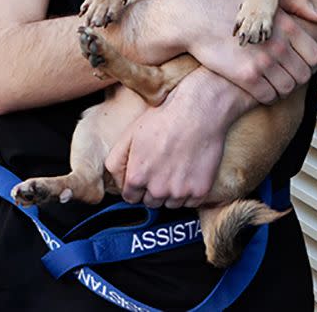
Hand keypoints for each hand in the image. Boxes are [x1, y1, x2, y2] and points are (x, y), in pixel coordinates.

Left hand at [105, 68, 239, 208]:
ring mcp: (180, 192)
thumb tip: (117, 181)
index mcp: (137, 177)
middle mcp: (157, 190)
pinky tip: (189, 170)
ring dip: (171, 192)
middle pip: (151, 202)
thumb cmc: (164, 119)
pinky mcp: (200, 191)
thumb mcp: (130, 135)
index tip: (144, 174)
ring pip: (171, 204)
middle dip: (153, 188)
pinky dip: (190, 190)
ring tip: (176, 166)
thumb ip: (117, 162)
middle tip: (161, 166)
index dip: (136, 185)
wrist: (198, 111)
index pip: (130, 197)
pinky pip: (191, 202)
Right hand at [184, 0, 316, 104]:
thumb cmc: (226, 6)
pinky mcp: (246, 77)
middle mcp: (277, 44)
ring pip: (287, 89)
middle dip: (295, 77)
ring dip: (281, 89)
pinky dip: (267, 96)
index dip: (308, 63)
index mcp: (285, 25)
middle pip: (303, 76)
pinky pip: (269, 97)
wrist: (195, 19)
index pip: (315, 56)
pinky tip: (258, 88)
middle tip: (282, 74)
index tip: (296, 63)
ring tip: (271, 82)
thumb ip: (296, 4)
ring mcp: (262, 62)